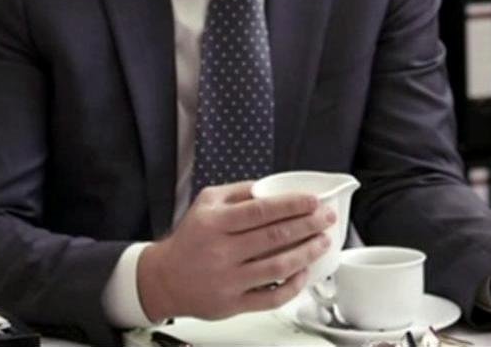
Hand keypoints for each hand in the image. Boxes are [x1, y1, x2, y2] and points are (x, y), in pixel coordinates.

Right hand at [136, 181, 336, 320]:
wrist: (164, 279)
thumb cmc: (190, 239)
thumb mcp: (206, 202)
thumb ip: (240, 191)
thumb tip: (274, 187)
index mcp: (214, 223)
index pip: (261, 211)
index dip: (292, 205)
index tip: (313, 201)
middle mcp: (221, 252)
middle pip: (275, 237)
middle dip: (308, 225)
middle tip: (326, 218)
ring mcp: (228, 280)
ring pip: (278, 267)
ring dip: (307, 253)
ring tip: (322, 242)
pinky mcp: (233, 304)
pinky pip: (271, 297)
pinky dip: (293, 285)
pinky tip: (304, 272)